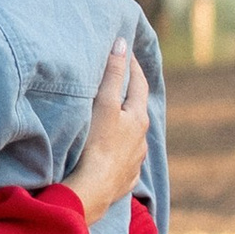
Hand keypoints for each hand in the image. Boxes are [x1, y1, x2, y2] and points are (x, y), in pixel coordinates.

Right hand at [65, 39, 149, 221]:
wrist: (92, 190)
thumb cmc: (97, 144)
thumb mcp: (104, 104)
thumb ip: (113, 73)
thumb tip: (123, 43)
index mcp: (138, 119)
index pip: (139, 84)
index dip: (131, 66)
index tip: (124, 51)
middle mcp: (142, 139)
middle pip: (138, 110)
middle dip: (130, 94)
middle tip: (121, 81)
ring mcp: (134, 161)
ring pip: (133, 136)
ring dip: (125, 124)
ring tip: (113, 117)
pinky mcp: (124, 179)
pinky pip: (126, 160)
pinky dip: (121, 150)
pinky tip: (113, 152)